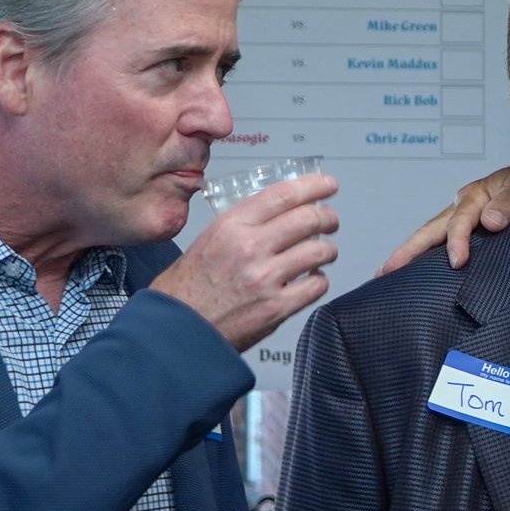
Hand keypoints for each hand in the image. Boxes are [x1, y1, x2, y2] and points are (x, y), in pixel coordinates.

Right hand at [151, 173, 338, 351]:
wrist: (179, 325)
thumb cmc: (190, 285)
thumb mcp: (211, 238)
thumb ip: (246, 224)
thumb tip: (281, 213)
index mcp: (232, 225)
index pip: (283, 195)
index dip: (313, 186)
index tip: (328, 185)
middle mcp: (250, 247)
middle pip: (309, 219)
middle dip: (328, 218)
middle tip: (330, 221)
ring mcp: (266, 278)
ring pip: (320, 251)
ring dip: (328, 250)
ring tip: (323, 252)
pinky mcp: (277, 307)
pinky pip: (317, 285)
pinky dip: (319, 280)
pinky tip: (310, 280)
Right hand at [379, 165, 509, 273]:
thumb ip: (508, 203)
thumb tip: (489, 222)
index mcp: (475, 195)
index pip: (460, 222)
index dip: (457, 241)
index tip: (458, 261)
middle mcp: (462, 206)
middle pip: (430, 229)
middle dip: (408, 250)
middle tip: (386, 271)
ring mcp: (461, 217)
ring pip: (431, 235)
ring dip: (411, 253)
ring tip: (388, 272)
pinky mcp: (468, 229)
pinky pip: (442, 241)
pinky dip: (427, 255)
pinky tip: (416, 270)